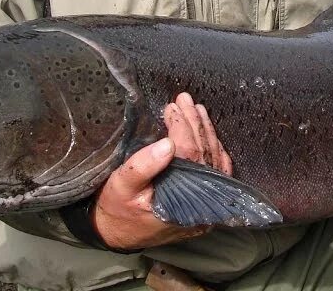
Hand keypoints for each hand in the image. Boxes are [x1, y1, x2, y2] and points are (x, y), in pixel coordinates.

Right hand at [92, 93, 232, 250]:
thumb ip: (142, 167)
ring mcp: (205, 204)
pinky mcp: (203, 201)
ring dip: (206, 131)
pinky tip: (209, 132)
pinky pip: (216, 171)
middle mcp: (199, 206)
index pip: (190, 156)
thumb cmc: (116, 208)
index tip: (172, 108)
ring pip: (213, 159)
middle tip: (184, 100)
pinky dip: (214, 149)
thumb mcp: (121, 186)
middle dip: (195, 123)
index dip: (183, 128)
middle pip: (204, 154)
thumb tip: (168, 144)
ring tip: (196, 109)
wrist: (117, 232)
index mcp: (180, 203)